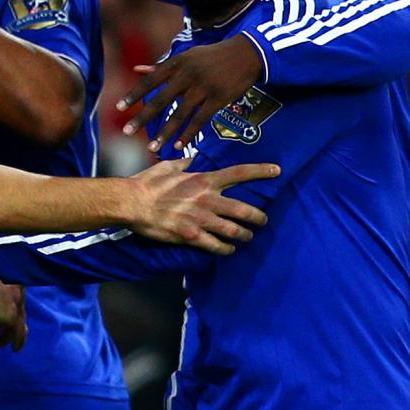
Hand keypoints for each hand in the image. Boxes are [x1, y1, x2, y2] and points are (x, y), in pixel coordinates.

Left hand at [121, 35, 263, 155]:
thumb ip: (161, 66)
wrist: (247, 54)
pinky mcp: (218, 99)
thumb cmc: (213, 56)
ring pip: (179, 114)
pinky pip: (200, 120)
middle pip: (160, 100)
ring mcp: (203, 87)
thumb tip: (137, 69)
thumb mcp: (187, 56)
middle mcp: (187, 75)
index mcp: (178, 63)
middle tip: (126, 132)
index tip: (119, 108)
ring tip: (152, 147)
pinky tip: (178, 146)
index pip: (150, 81)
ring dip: (164, 133)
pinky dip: (188, 134)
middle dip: (142, 118)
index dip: (134, 94)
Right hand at [126, 159, 274, 250]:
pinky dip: (225, 249)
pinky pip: (216, 246)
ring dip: (244, 235)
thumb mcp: (168, 166)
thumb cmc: (147, 183)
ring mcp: (200, 219)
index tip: (277, 171)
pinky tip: (228, 250)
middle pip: (243, 209)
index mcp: (204, 180)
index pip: (239, 173)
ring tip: (248, 237)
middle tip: (263, 221)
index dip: (261, 171)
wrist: (131, 203)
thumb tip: (190, 159)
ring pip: (234, 231)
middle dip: (258, 217)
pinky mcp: (191, 236)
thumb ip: (184, 164)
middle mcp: (207, 199)